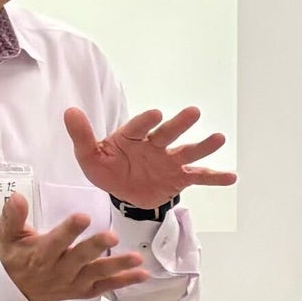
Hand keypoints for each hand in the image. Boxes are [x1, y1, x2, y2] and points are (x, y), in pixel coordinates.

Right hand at [0, 194, 156, 300]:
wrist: (15, 290)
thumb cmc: (15, 257)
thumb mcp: (8, 235)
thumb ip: (13, 216)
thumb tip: (17, 197)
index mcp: (41, 253)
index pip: (56, 241)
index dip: (69, 230)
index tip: (83, 217)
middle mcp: (59, 269)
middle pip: (79, 258)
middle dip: (95, 247)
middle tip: (112, 235)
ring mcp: (74, 281)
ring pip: (97, 273)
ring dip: (117, 266)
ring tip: (137, 258)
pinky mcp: (84, 290)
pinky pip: (105, 287)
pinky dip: (124, 281)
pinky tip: (142, 274)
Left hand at [63, 104, 233, 213]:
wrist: (120, 189)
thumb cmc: (105, 167)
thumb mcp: (89, 155)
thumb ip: (82, 135)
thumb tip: (69, 111)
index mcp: (132, 136)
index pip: (139, 127)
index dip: (146, 121)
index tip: (156, 114)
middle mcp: (154, 145)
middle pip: (167, 133)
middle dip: (179, 124)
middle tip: (193, 112)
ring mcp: (168, 161)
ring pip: (187, 152)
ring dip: (202, 146)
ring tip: (219, 138)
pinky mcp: (178, 177)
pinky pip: (198, 176)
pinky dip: (214, 177)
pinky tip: (232, 176)